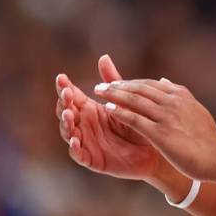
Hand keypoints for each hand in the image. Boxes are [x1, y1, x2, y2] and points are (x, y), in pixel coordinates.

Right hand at [55, 55, 162, 180]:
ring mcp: (86, 142)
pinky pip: (78, 154)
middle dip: (64, 103)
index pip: (71, 97)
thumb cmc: (138, 123)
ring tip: (70, 115)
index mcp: (90, 110)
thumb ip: (112, 81)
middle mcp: (84, 125)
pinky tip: (75, 140)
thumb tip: (104, 57)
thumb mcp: (125, 101)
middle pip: (65, 112)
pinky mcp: (91, 159)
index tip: (62, 77)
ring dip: (66, 123)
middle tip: (67, 94)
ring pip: (68, 132)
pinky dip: (74, 148)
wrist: (153, 150)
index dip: (64, 87)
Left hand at [93, 79, 215, 182]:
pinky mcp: (161, 133)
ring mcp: (166, 116)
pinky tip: (107, 109)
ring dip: (114, 94)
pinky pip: (135, 119)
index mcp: (180, 95)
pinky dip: (120, 112)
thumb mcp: (195, 109)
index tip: (116, 83)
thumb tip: (164, 80)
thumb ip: (179, 95)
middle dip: (117, 85)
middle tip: (101, 85)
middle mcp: (172, 102)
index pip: (149, 84)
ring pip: (134, 100)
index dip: (130, 83)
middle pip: (139, 88)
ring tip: (99, 92)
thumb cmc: (207, 138)